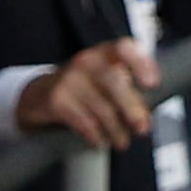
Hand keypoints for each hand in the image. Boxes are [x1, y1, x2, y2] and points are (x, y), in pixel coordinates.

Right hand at [15, 38, 158, 149]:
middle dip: (132, 108)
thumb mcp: (102, 79)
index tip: (153, 84)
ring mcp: (69, 79)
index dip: (141, 63)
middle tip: (142, 129)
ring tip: (121, 142)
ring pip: (101, 108)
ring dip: (116, 130)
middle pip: (115, 82)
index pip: (123, 48)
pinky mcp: (56, 100)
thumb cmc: (81, 89)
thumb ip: (126, 87)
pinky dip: (95, 136)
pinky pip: (84, 122)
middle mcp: (85, 61)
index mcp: (102, 53)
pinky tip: (99, 142)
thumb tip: (150, 111)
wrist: (38, 95)